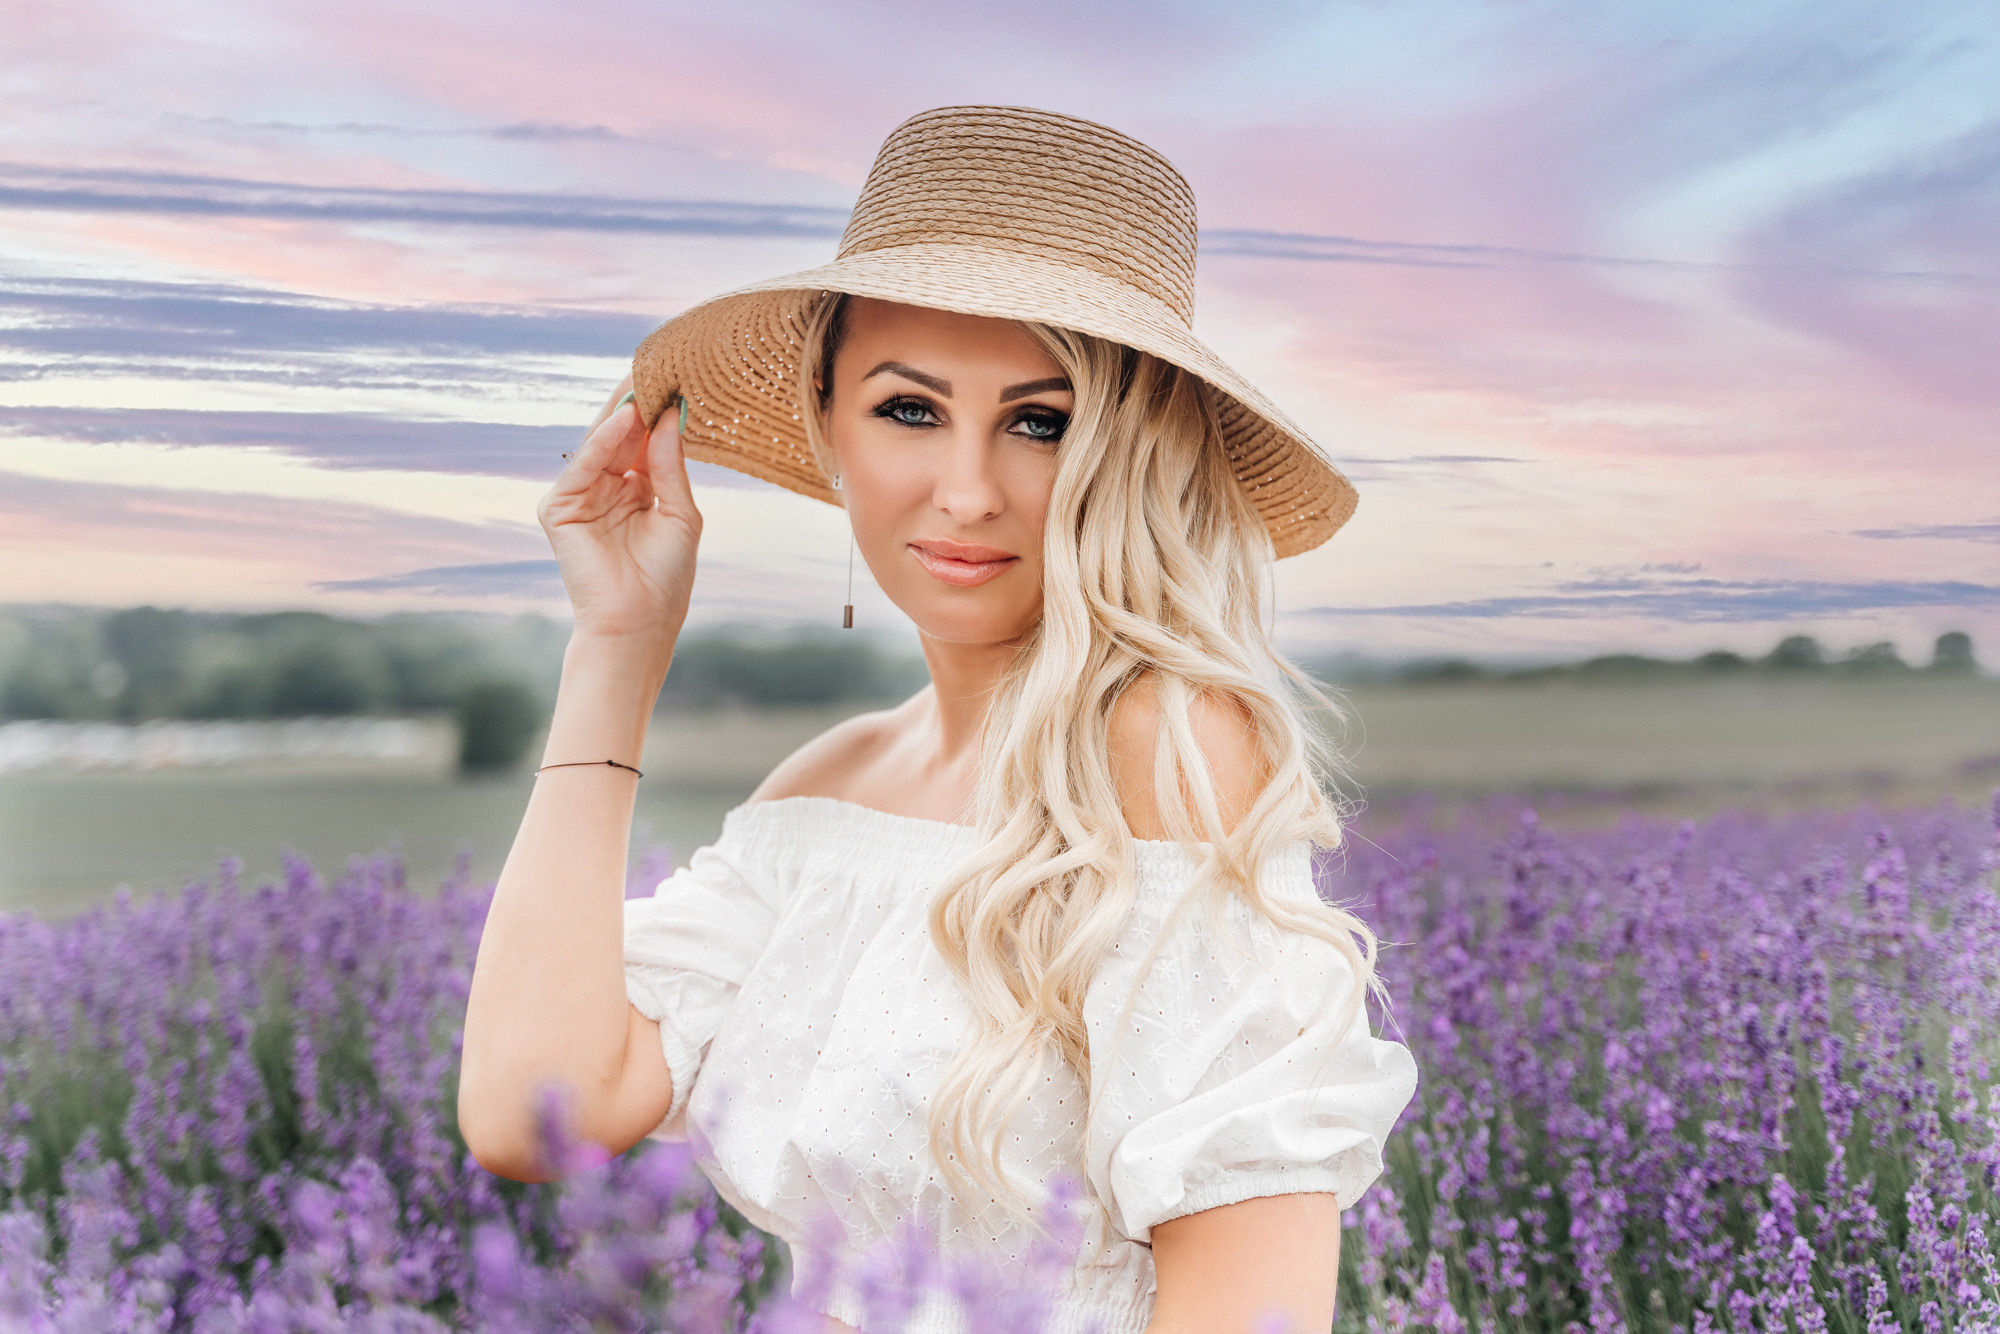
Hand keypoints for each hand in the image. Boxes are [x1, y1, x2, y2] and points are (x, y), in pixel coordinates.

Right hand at [538, 376, 701, 656]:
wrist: (640, 624)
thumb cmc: (666, 578)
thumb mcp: (680, 512)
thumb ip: (670, 464)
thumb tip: (670, 415)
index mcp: (634, 490)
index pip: (641, 441)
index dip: (656, 412)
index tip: (676, 378)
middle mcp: (605, 489)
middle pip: (618, 437)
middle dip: (636, 404)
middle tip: (657, 365)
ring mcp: (579, 498)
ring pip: (598, 446)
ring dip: (621, 415)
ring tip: (644, 381)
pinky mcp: (558, 510)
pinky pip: (582, 467)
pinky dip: (602, 443)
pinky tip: (624, 421)